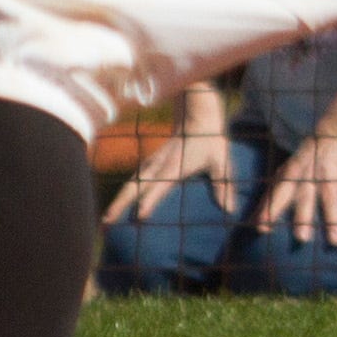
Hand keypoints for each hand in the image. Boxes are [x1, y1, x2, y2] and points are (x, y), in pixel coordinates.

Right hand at [101, 131, 234, 229]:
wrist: (197, 114)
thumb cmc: (211, 139)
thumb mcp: (221, 161)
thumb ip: (223, 186)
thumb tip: (230, 211)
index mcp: (175, 167)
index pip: (160, 186)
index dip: (150, 200)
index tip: (140, 216)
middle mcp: (159, 165)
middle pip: (135, 186)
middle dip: (121, 203)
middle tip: (107, 221)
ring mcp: (152, 163)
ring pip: (130, 183)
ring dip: (118, 199)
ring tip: (106, 218)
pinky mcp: (150, 162)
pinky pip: (134, 179)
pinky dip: (125, 192)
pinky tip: (118, 203)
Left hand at [251, 124, 336, 248]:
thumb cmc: (306, 160)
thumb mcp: (287, 171)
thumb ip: (273, 196)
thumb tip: (253, 222)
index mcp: (293, 173)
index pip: (278, 193)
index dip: (270, 209)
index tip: (262, 227)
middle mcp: (311, 174)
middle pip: (306, 197)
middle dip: (303, 216)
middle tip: (301, 238)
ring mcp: (331, 175)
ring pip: (332, 199)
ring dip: (333, 220)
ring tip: (334, 242)